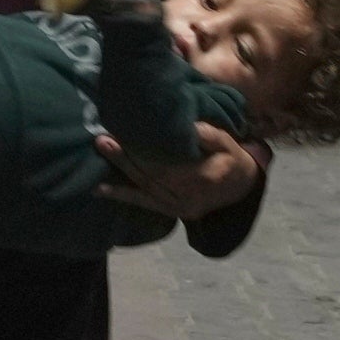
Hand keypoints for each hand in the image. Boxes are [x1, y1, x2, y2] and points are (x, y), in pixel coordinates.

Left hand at [99, 124, 267, 226]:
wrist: (240, 187)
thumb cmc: (231, 158)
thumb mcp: (229, 143)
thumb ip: (210, 135)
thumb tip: (190, 127)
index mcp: (205, 175)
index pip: (170, 162)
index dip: (147, 148)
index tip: (128, 130)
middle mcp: (189, 195)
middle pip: (153, 173)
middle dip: (126, 156)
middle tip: (103, 139)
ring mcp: (179, 206)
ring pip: (145, 186)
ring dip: (121, 169)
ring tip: (101, 150)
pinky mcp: (171, 211)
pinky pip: (144, 203)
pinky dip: (121, 195)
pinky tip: (99, 189)